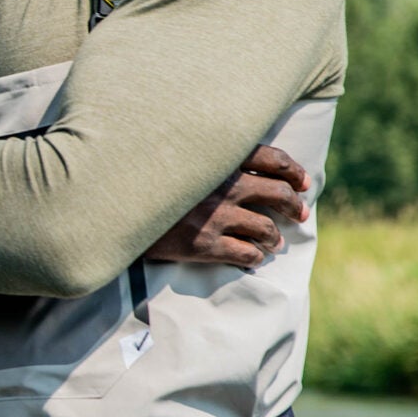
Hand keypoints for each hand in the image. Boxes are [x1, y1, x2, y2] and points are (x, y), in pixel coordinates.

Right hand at [144, 144, 311, 268]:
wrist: (115, 211)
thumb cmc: (150, 183)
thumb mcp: (181, 161)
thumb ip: (213, 159)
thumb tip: (250, 169)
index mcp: (219, 160)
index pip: (272, 159)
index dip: (293, 171)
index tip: (302, 182)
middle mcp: (222, 186)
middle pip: (278, 193)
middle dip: (294, 206)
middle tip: (300, 214)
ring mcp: (215, 217)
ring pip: (266, 229)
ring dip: (275, 238)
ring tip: (274, 242)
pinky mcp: (204, 245)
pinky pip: (247, 254)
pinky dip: (255, 257)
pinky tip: (253, 258)